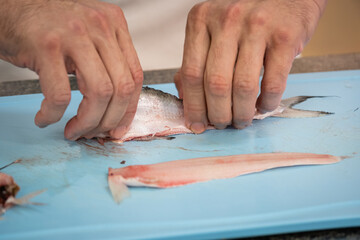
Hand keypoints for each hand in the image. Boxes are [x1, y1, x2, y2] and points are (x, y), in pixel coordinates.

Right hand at [0, 0, 142, 139]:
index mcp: (114, 24)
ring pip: (99, 93)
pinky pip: (61, 95)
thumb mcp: (89, 35)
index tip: (118, 127)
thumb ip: (107, 59)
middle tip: (94, 133)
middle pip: (122, 88)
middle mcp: (100, 27)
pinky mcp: (47, 46)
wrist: (10, 8)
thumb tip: (118, 106)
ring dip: (87, 122)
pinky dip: (53, 115)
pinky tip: (45, 117)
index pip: (135, 76)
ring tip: (73, 130)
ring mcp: (74, 35)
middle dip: (110, 120)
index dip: (129, 109)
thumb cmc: (49, 27)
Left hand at [176, 0, 326, 132]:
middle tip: (222, 125)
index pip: (191, 73)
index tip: (197, 125)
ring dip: (242, 113)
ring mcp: (257, 27)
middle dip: (218, 114)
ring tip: (242, 120)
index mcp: (201, 20)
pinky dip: (267, 103)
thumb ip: (196, 59)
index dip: (193, 106)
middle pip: (215, 84)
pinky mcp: (285, 37)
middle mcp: (226, 20)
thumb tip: (185, 97)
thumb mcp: (213, 29)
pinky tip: (263, 107)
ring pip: (243, 87)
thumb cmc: (246, 17)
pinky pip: (272, 83)